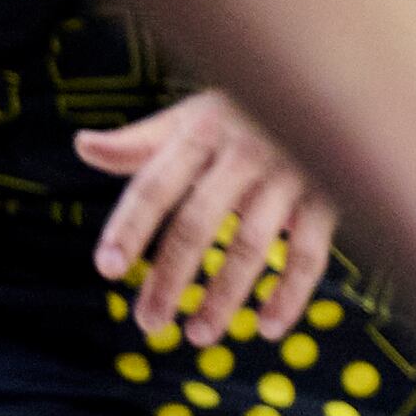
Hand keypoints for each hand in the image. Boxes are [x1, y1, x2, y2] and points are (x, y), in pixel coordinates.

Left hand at [78, 94, 335, 340]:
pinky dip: (290, 294)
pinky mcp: (328, 196)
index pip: (155, 184)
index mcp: (201, 131)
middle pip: (197, 221)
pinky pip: (310, 253)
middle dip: (170, 277)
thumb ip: (142, 142)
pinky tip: (268, 328)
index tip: (106, 269)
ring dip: (225, 296)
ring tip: (199, 335)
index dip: (129, 226)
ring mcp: (289, 173)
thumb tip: (82, 146)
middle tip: (148, 323)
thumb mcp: (194, 116)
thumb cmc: (247, 109)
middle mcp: (243, 151)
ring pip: (251, 244)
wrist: (333, 80)